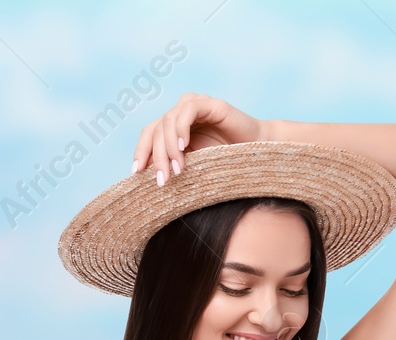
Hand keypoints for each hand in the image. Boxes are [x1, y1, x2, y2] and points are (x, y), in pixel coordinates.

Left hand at [133, 92, 263, 186]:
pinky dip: (181, 128)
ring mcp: (196, 105)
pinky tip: (183, 147)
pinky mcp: (211, 104)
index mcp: (174, 125)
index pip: (149, 134)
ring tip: (177, 169)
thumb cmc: (228, 161)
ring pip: (168, 121)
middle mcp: (181, 112)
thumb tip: (150, 178)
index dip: (141, 151)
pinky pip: (188, 111)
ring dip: (169, 148)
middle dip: (157, 156)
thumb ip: (175, 165)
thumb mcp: (195, 166)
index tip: (136, 173)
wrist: (259, 154)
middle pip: (156, 129)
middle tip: (163, 180)